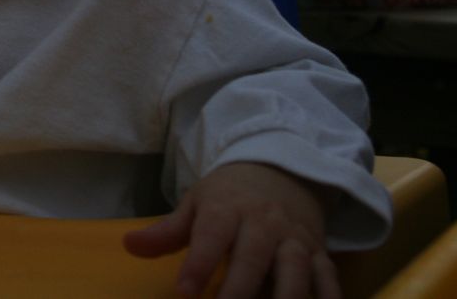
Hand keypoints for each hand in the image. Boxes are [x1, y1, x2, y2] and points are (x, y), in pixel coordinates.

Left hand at [123, 162, 339, 298]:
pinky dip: (327, 298)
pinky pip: (327, 278)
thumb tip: (128, 245)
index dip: (199, 264)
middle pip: (253, 257)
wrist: (282, 170)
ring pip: (294, 271)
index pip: (212, 235)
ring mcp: (294, 239)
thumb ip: (166, 231)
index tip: (184, 293)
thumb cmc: (230, 195)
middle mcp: (263, 223)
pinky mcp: (318, 253)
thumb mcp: (197, 203)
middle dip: (238, 291)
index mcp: (227, 208)